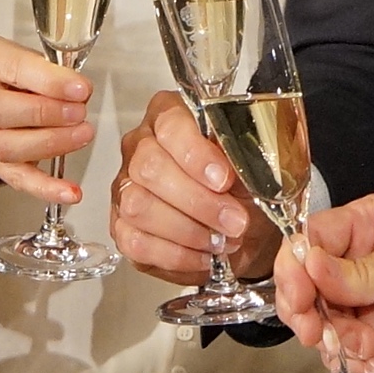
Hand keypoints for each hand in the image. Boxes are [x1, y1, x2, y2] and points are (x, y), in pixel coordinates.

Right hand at [0, 34, 93, 202]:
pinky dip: (44, 187)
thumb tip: (78, 92)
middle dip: (46, 115)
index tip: (80, 89)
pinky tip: (68, 191)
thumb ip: (48, 70)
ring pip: (3, 148)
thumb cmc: (4, 66)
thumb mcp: (25, 51)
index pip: (10, 68)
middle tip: (79, 114)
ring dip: (49, 145)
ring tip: (81, 136)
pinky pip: (13, 177)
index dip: (48, 81)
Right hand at [115, 90, 279, 283]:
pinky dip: (175, 255)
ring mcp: (125, 187)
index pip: (171, 126)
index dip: (196, 155)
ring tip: (221, 241)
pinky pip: (136, 243)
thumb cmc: (244, 190)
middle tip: (234, 221)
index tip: (224, 180)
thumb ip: (243, 159)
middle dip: (199, 202)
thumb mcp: (252, 167)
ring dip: (188, 231)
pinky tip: (203, 256)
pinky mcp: (121, 226)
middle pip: (150, 168)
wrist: (242, 230)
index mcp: (170, 116)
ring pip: (139, 206)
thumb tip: (239, 166)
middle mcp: (141, 146)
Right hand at [275, 194, 373, 372]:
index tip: (296, 292)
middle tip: (316, 328)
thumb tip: (309, 266)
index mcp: (369, 226)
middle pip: (308, 289)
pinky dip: (356, 362)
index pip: (312, 241)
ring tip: (359, 345)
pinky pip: (355, 356)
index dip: (295, 267)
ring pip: (327, 326)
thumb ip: (364, 269)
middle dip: (306, 312)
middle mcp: (364, 266)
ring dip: (332, 340)